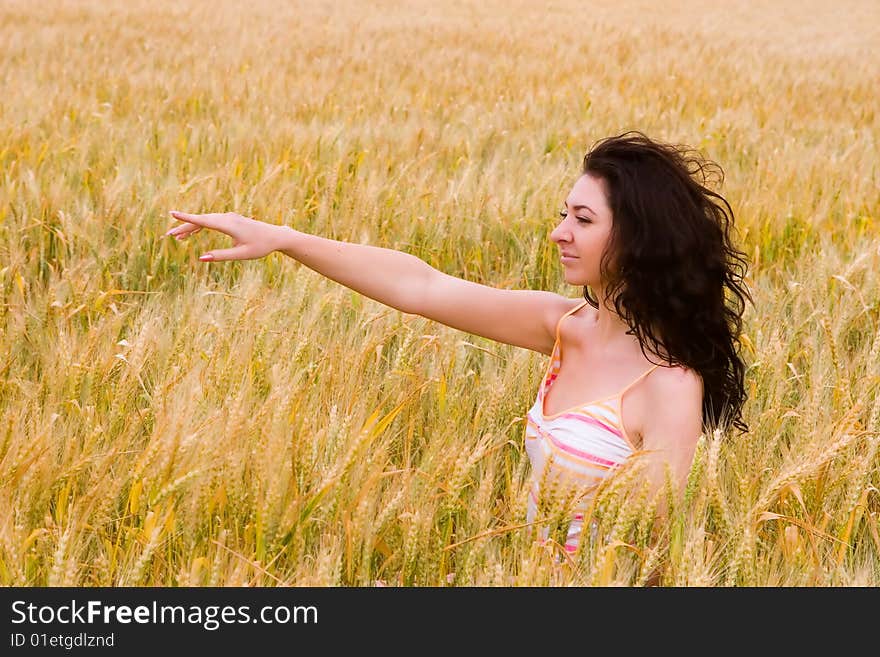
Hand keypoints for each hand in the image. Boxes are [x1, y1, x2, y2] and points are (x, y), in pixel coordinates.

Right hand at [164, 210, 287, 260]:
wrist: (275, 236)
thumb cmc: (260, 247)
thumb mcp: (241, 255)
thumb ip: (221, 256)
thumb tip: (201, 258)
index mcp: (229, 225)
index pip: (204, 221)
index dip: (187, 218)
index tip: (172, 214)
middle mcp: (227, 218)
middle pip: (201, 220)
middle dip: (184, 226)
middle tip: (168, 235)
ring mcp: (229, 217)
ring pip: (205, 220)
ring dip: (191, 227)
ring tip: (176, 236)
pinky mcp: (231, 220)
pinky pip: (212, 221)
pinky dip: (201, 226)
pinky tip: (192, 233)